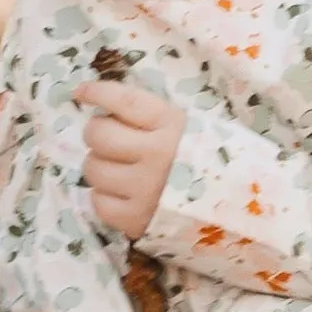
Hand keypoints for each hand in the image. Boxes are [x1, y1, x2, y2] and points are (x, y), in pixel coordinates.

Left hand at [77, 80, 184, 238]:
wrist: (231, 208)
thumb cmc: (198, 160)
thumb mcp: (181, 127)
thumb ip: (146, 115)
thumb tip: (94, 96)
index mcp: (172, 125)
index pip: (124, 101)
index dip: (97, 93)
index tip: (81, 92)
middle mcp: (158, 155)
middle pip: (97, 134)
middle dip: (98, 134)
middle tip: (110, 141)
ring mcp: (146, 189)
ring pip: (92, 168)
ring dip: (100, 166)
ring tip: (120, 171)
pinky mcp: (136, 219)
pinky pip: (98, 202)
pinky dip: (105, 197)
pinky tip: (124, 195)